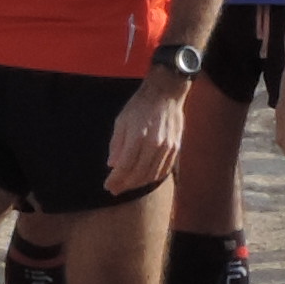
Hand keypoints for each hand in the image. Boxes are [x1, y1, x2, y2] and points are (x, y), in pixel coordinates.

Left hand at [104, 72, 186, 197]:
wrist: (166, 93)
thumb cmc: (140, 105)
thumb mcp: (121, 121)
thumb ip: (117, 144)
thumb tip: (112, 165)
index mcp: (138, 137)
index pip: (125, 166)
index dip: (116, 179)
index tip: (108, 186)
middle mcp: (154, 145)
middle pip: (138, 174)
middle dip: (125, 185)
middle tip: (115, 190)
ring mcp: (167, 148)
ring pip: (152, 175)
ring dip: (138, 184)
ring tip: (127, 186)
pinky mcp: (175, 148)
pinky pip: (164, 170)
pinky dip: (153, 178)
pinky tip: (144, 180)